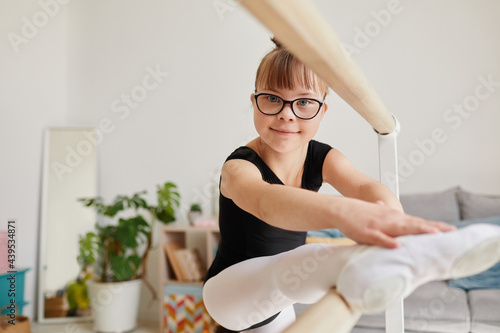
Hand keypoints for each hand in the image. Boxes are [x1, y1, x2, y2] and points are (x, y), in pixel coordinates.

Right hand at [336, 199, 455, 248]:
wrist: (341, 209)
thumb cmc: (360, 214)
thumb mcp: (379, 214)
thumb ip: (390, 217)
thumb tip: (400, 218)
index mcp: (394, 217)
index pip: (418, 222)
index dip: (435, 226)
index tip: (451, 230)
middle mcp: (391, 219)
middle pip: (416, 224)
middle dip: (434, 228)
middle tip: (451, 232)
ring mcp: (380, 225)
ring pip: (402, 229)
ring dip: (418, 231)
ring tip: (434, 235)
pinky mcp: (368, 232)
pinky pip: (380, 237)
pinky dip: (388, 241)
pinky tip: (397, 245)